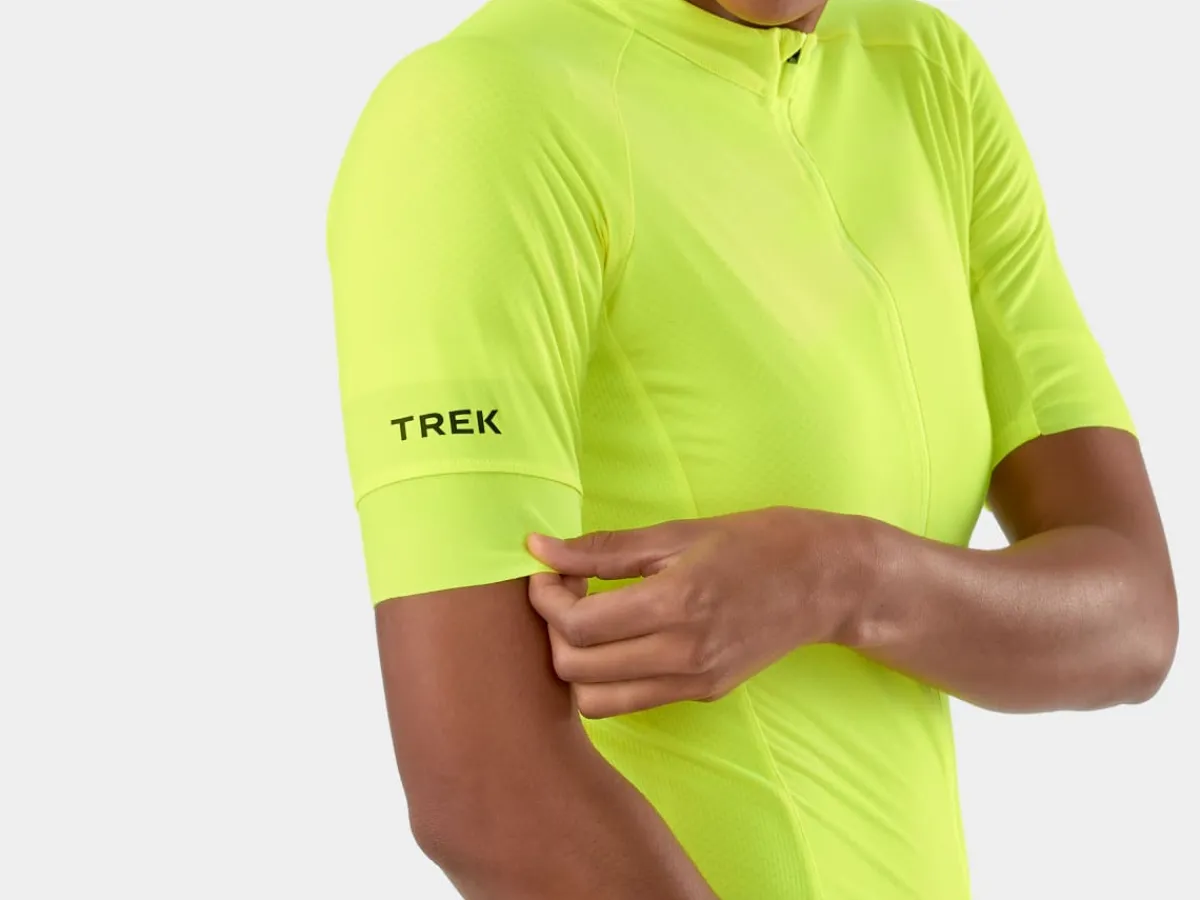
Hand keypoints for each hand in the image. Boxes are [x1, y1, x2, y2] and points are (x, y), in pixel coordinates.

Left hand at [526, 506, 876, 717]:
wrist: (824, 581)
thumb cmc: (754, 542)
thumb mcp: (675, 534)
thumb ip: (603, 548)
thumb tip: (539, 547)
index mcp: (676, 603)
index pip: (578, 625)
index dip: (546, 600)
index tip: (549, 572)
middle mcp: (683, 653)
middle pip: (576, 669)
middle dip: (553, 631)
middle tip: (566, 594)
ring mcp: (694, 682)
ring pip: (595, 700)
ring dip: (576, 664)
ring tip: (590, 622)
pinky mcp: (702, 695)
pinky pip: (631, 702)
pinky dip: (608, 678)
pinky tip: (620, 639)